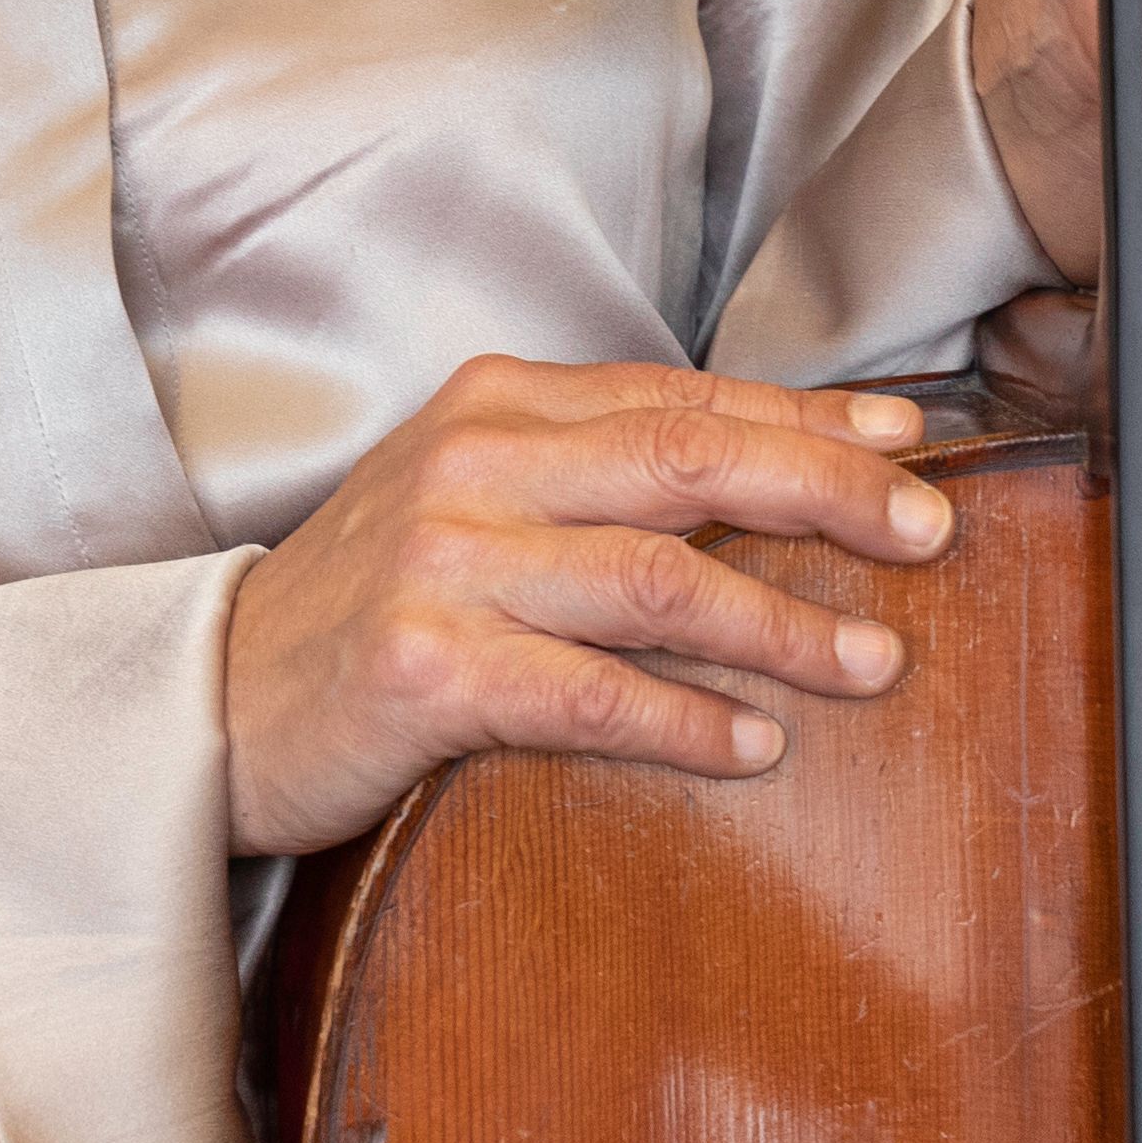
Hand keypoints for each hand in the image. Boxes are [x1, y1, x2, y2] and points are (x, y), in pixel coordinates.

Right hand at [221, 357, 959, 857]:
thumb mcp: (475, 499)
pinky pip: (590, 693)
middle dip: (828, 491)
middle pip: (689, 461)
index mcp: (497, 403)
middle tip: (929, 531)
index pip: (683, 396)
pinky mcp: (425, 667)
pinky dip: (686, 721)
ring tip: (874, 661)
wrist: (212, 697)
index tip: (908, 440)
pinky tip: (754, 746)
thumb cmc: (371, 603)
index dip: (807, 417)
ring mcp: (446, 562)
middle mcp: (475, 464)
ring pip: (658, 579)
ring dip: (784, 623)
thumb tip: (772, 477)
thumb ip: (596, 476)